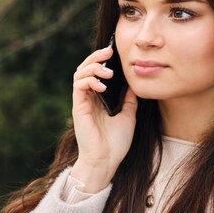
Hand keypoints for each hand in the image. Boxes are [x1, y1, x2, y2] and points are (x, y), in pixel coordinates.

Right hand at [70, 45, 137, 192]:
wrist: (106, 161)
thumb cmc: (116, 142)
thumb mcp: (128, 115)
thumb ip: (129, 99)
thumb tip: (135, 83)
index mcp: (99, 98)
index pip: (97, 72)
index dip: (103, 60)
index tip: (116, 53)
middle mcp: (88, 97)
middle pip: (85, 68)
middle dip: (96, 57)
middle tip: (109, 51)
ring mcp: (82, 102)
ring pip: (79, 73)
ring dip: (92, 67)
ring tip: (108, 71)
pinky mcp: (78, 107)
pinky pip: (78, 86)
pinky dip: (89, 80)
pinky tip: (102, 85)